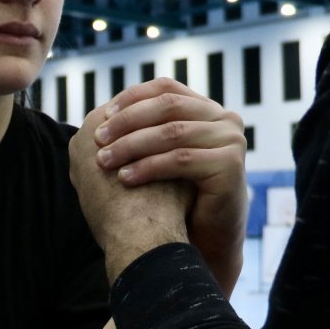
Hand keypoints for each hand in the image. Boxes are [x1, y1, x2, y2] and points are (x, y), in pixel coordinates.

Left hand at [88, 78, 247, 293]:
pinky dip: (149, 167)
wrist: (203, 239)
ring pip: (172, 133)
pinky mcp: (230, 165)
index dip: (133, 98)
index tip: (104, 116)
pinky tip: (124, 179)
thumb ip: (146, 129)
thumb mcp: (162, 154)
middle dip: (128, 122)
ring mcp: (231, 140)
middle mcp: (225, 119)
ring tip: (104, 161)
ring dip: (132, 146)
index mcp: (208, 110)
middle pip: (168, 107)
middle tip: (98, 139)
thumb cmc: (177, 198)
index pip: (167, 89)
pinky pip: (181, 160)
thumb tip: (100, 114)